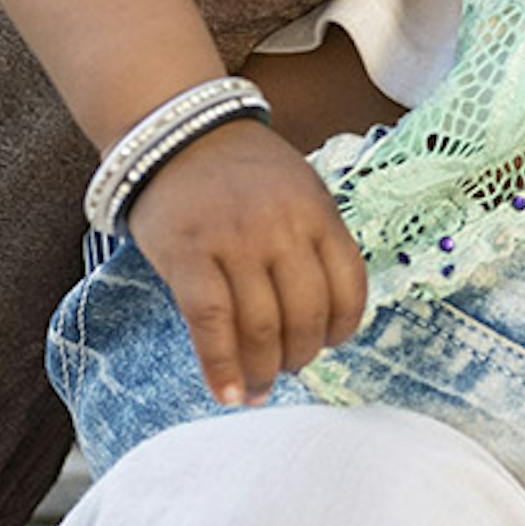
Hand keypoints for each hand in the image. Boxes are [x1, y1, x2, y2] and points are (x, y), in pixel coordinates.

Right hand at [129, 120, 367, 402]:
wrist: (175, 132)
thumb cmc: (242, 172)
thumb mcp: (298, 190)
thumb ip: (314, 242)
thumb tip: (322, 320)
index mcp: (317, 211)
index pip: (349, 287)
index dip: (343, 329)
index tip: (330, 343)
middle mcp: (281, 228)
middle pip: (306, 315)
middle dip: (301, 355)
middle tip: (288, 367)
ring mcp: (234, 242)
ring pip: (261, 327)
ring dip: (264, 370)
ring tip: (259, 387)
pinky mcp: (188, 256)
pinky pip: (210, 323)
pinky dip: (221, 367)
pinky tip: (228, 393)